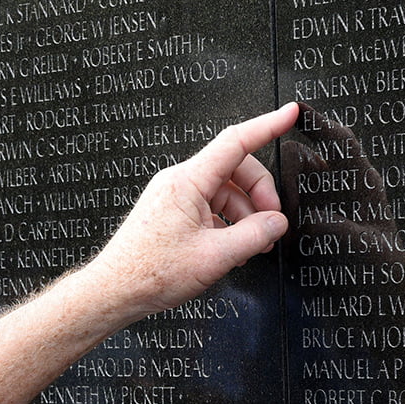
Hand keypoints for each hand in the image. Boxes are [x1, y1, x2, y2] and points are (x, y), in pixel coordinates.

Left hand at [88, 102, 295, 314]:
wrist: (116, 290)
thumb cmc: (149, 272)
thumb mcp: (214, 257)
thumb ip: (254, 236)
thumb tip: (277, 223)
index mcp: (187, 182)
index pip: (236, 141)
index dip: (267, 125)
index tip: (289, 113)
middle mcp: (179, 182)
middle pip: (236, 171)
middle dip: (260, 195)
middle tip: (272, 223)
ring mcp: (175, 196)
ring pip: (226, 193)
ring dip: (246, 216)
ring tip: (252, 245)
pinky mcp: (173, 212)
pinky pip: (211, 207)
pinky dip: (229, 224)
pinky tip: (232, 248)